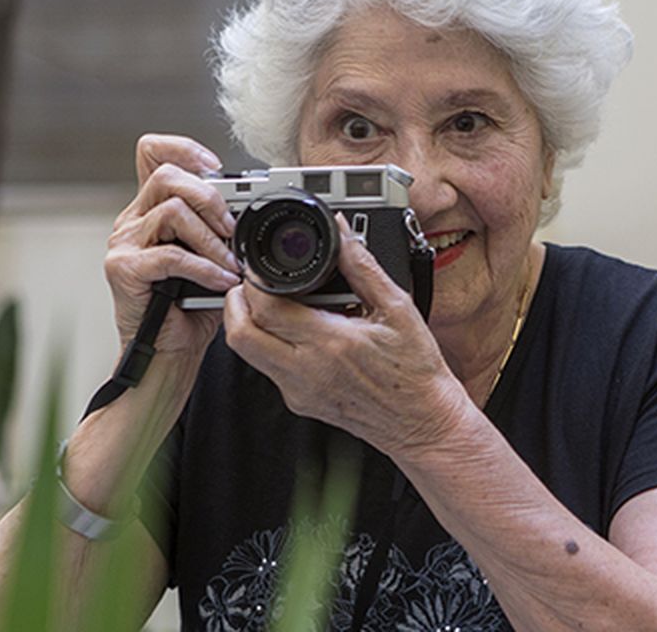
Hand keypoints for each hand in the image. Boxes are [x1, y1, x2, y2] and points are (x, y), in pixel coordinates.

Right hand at [105, 134, 241, 363]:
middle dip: (210, 198)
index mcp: (150, 208)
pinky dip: (204, 268)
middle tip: (232, 229)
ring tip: (230, 263)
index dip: (184, 148)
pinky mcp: (123, 270)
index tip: (216, 168)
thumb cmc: (190, 306)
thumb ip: (220, 228)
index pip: (152, 151)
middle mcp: (132, 220)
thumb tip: (251, 208)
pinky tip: (220, 281)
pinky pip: (170, 255)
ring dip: (211, 238)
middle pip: (167, 175)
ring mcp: (123, 243)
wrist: (168, 352)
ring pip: (172, 210)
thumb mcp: (211, 256)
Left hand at [223, 214, 466, 454]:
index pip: (266, 310)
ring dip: (247, 324)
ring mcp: (298, 391)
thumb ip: (362, 266)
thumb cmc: (414, 371)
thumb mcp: (396, 308)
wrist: (422, 423)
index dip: (253, 282)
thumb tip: (341, 232)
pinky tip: (292, 330)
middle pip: (240, 335)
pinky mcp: (299, 403)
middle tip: (250, 284)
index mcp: (329, 344)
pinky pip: (267, 368)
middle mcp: (306, 371)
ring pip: (247, 354)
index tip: (260, 267)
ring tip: (269, 302)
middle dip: (234, 303)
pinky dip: (267, 343)